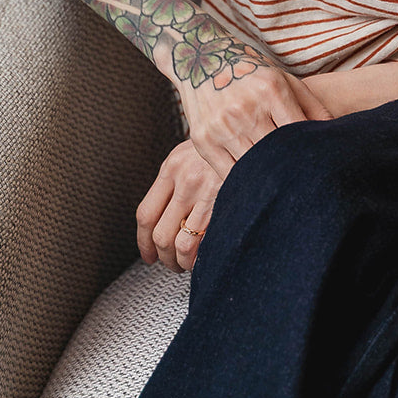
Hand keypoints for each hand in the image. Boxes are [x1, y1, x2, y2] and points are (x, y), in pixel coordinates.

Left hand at [136, 140, 223, 272]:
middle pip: (160, 234)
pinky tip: (207, 257)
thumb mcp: (193, 153)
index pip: (146, 214)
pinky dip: (202, 257)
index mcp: (172, 167)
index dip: (144, 242)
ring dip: (181, 262)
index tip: (148, 253)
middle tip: (170, 262)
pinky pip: (206, 243)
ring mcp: (207, 191)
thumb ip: (175, 180)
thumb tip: (162, 216)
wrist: (253, 133)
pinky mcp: (227, 202)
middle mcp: (186, 179)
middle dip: (163, 257)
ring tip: (188, 264)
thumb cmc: (225, 146)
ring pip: (181, 244)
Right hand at [182, 55, 334, 181]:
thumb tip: (336, 133)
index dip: (310, 153)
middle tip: (306, 186)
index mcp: (271, 91)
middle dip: (292, 170)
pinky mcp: (203, 140)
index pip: (299, 133)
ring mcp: (222, 126)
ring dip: (268, 180)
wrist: (201, 58)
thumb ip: (313, 106)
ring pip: (253, 167)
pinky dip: (243, 182)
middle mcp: (246, 108)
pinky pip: (228, 173)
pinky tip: (255, 187)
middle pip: (277, 154)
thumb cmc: (251, 72)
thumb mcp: (284, 79)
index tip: (320, 168)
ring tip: (282, 190)